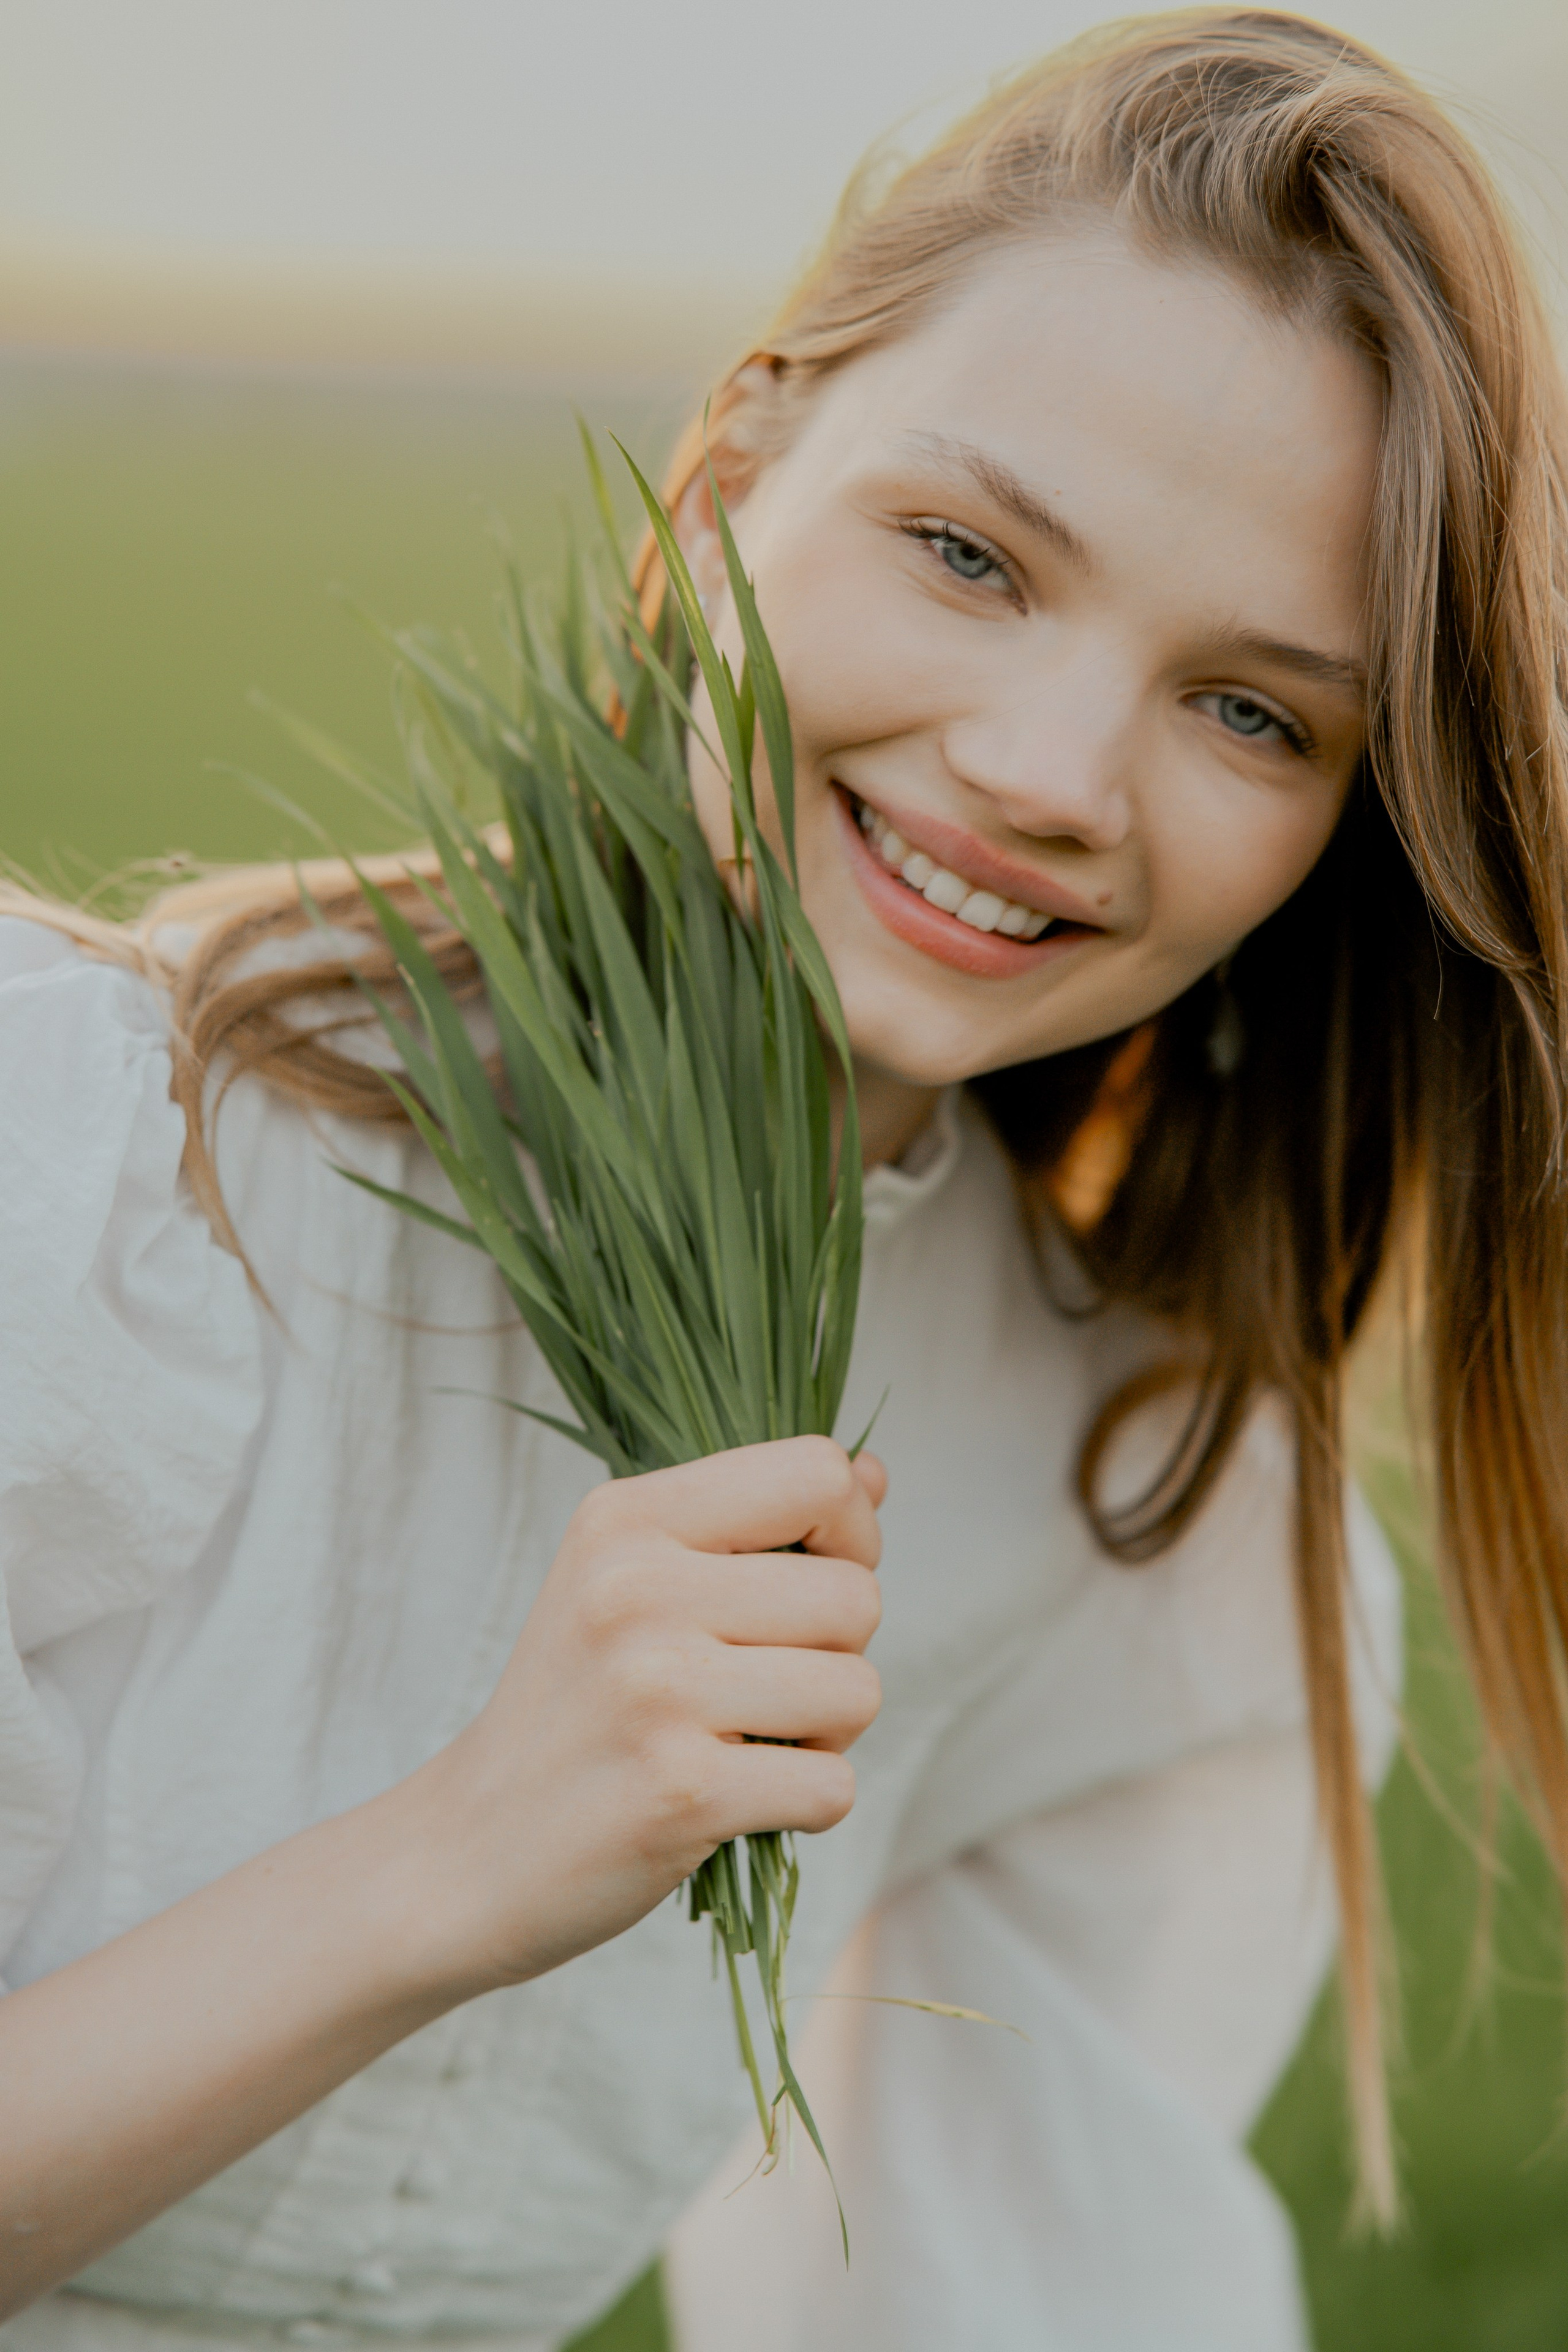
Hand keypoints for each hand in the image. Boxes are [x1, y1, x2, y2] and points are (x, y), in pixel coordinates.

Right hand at [413, 1435, 885, 1997]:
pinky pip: (834, 1786)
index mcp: (625, 1518)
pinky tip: (739, 1801)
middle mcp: (635, 1587)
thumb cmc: (576, 1709)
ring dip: (828, 1735)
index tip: (808, 1581)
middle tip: (761, 1689)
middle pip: (855, 1595)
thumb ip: (759, 1524)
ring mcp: (655, 1689)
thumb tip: (875, 1472)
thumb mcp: (634, 1581)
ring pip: (858, 1690)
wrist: (468, 1850)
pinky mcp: (680, 1790)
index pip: (816, 1471)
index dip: (848, 1531)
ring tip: (747, 1743)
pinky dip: (808, 1806)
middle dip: (838, 1654)